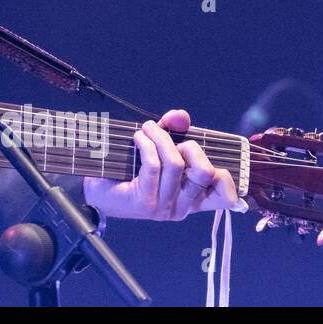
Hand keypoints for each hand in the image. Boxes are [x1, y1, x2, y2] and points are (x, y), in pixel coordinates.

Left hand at [83, 109, 243, 219]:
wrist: (96, 190)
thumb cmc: (130, 171)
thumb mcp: (158, 149)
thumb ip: (173, 132)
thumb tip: (181, 116)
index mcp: (193, 200)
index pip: (227, 197)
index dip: (223, 173)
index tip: (198, 156)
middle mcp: (182, 207)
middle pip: (205, 172)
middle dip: (191, 146)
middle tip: (169, 138)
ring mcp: (164, 207)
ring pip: (176, 164)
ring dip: (161, 137)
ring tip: (146, 129)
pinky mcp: (144, 201)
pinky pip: (153, 165)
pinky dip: (147, 144)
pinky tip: (137, 137)